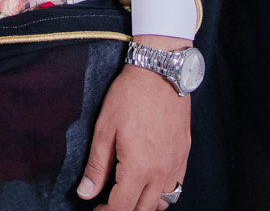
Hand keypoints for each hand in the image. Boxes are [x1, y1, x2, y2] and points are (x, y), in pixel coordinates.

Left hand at [76, 37, 190, 210]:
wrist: (161, 72)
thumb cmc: (130, 96)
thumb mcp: (105, 129)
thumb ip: (96, 166)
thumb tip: (86, 193)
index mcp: (139, 168)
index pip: (122, 208)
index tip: (95, 210)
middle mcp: (161, 172)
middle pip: (143, 210)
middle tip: (107, 204)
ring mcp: (175, 165)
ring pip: (162, 203)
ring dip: (144, 204)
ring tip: (127, 193)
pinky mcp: (183, 155)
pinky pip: (175, 187)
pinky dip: (162, 192)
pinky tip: (149, 181)